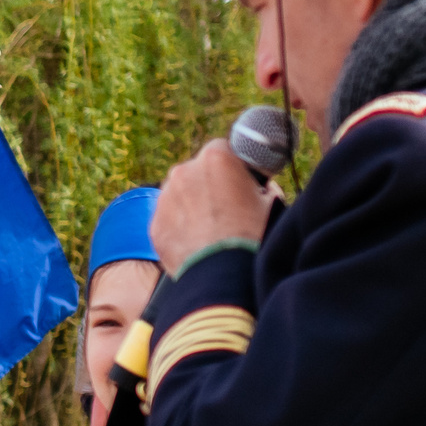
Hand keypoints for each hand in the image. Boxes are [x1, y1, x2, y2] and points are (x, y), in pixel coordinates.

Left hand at [152, 139, 275, 272]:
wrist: (223, 277)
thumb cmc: (253, 237)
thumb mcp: (272, 203)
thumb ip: (262, 185)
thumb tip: (258, 188)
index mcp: (216, 157)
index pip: (224, 149)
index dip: (234, 166)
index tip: (241, 180)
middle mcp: (184, 171)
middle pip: (198, 171)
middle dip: (211, 184)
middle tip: (229, 208)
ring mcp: (164, 197)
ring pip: (181, 194)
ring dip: (193, 204)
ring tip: (213, 229)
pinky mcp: (154, 223)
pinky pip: (169, 218)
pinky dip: (180, 225)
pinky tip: (198, 241)